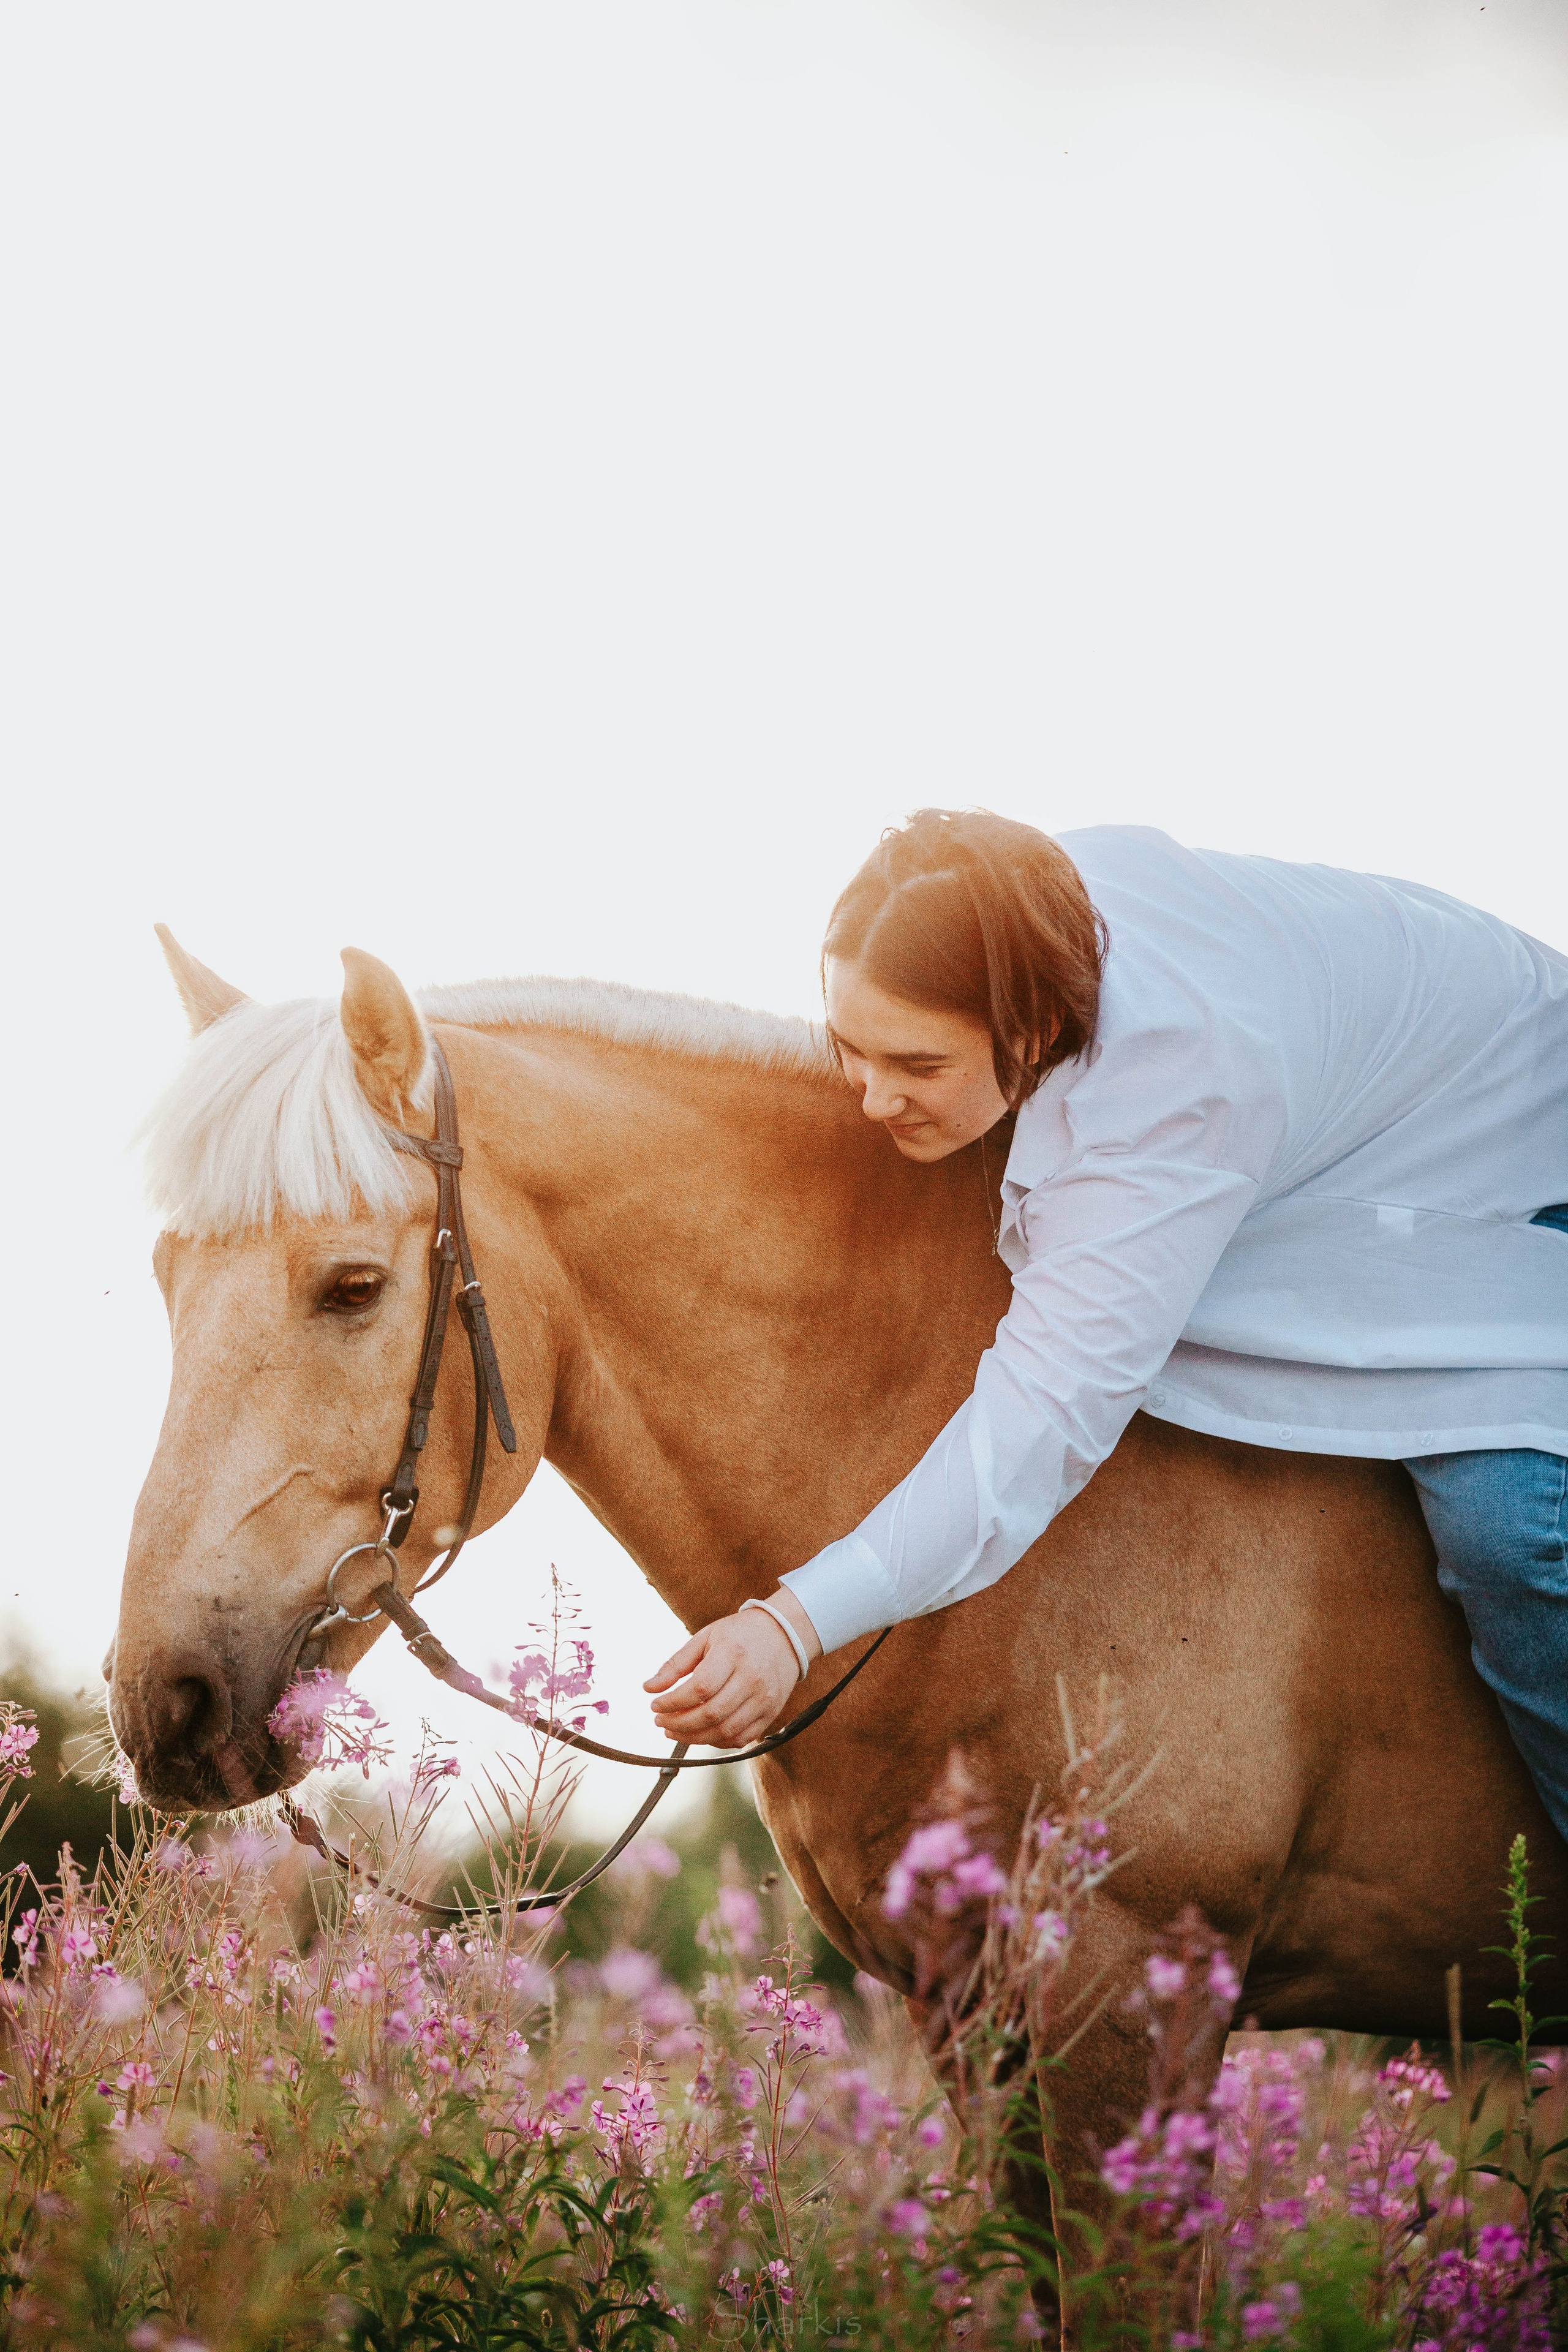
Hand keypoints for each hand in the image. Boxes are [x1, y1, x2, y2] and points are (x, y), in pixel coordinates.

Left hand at [643, 1599, 819, 1748]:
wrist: (785, 1635)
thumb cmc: (739, 1634)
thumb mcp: (705, 1637)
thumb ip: (676, 1663)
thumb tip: (648, 1688)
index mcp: (733, 1653)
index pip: (699, 1688)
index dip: (673, 1702)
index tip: (655, 1705)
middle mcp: (751, 1679)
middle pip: (710, 1714)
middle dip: (678, 1724)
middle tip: (660, 1721)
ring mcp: (764, 1699)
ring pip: (725, 1731)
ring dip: (693, 1737)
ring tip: (674, 1730)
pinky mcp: (771, 1713)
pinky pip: (741, 1738)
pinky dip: (716, 1742)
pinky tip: (700, 1733)